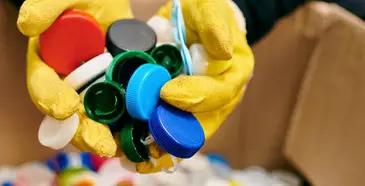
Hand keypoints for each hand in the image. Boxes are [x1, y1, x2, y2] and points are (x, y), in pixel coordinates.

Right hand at [20, 0, 132, 155]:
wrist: (109, 2)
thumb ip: (46, 7)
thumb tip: (27, 24)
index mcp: (47, 63)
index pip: (42, 85)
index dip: (50, 99)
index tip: (64, 109)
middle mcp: (68, 82)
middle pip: (69, 115)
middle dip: (82, 131)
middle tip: (98, 142)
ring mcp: (94, 89)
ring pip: (96, 120)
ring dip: (107, 136)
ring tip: (120, 147)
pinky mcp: (118, 90)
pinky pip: (122, 113)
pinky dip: (130, 125)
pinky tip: (141, 133)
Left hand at [134, 0, 254, 172]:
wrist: (193, 21)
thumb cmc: (204, 14)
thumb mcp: (211, 9)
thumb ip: (216, 26)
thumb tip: (223, 52)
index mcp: (233, 75)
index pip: (217, 93)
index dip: (193, 96)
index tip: (166, 94)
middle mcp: (219, 99)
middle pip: (201, 127)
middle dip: (174, 137)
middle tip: (147, 141)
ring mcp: (200, 110)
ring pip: (184, 138)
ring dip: (160, 148)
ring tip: (135, 156)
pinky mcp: (180, 112)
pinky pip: (169, 135)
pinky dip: (151, 146)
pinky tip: (131, 156)